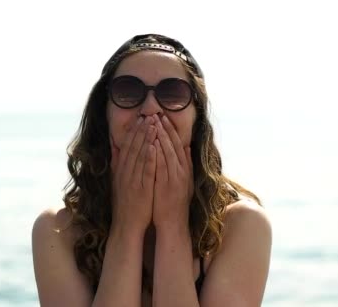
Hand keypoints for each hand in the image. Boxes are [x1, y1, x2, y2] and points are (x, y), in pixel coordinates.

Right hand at [110, 116, 157, 233]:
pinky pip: (145, 171)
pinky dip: (149, 158)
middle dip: (141, 130)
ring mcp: (133, 181)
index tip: (140, 118)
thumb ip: (117, 163)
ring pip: (139, 156)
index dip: (133, 131)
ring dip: (146, 139)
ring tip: (153, 124)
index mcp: (120, 170)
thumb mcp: (118, 181)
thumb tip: (114, 146)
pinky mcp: (141, 189)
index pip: (126, 146)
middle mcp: (125, 173)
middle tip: (148, 115)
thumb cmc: (126, 204)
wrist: (126, 225)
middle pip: (133, 147)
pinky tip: (154, 146)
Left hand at [152, 114, 193, 228]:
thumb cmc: (174, 203)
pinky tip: (152, 143)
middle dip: (165, 128)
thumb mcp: (183, 181)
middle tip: (157, 113)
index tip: (163, 117)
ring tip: (153, 122)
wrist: (173, 224)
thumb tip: (184, 146)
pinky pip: (162, 166)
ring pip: (168, 152)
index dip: (171, 130)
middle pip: (173, 145)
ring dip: (161, 136)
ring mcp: (175, 178)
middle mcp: (182, 171)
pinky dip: (157, 153)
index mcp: (185, 169)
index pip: (178, 144)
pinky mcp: (167, 185)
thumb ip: (184, 164)